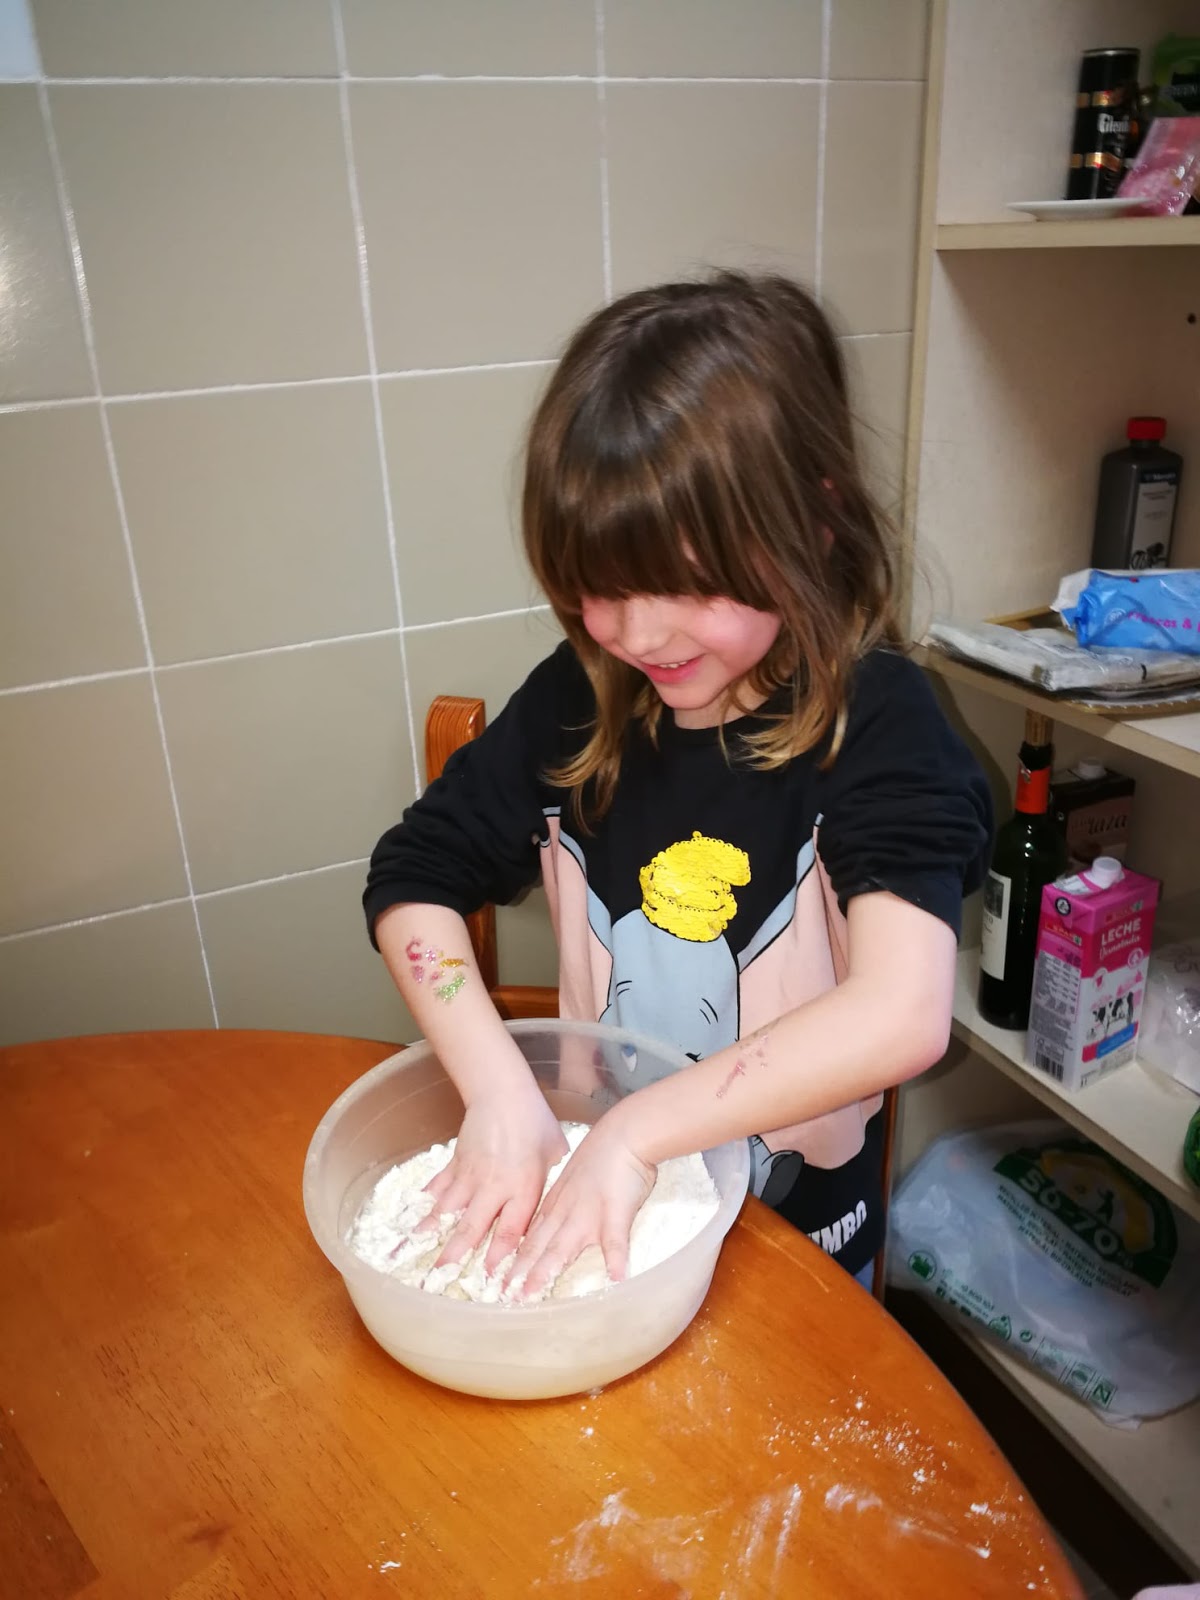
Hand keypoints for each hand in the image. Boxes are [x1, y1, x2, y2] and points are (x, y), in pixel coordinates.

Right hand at [424, 1088, 567, 1274]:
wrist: (503, 1091)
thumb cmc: (535, 1120)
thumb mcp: (554, 1152)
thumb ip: (551, 1181)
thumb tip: (557, 1199)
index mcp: (523, 1186)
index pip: (510, 1228)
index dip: (500, 1255)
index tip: (491, 1277)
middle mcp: (493, 1186)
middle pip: (472, 1226)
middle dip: (456, 1254)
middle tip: (441, 1277)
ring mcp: (470, 1175)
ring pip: (448, 1210)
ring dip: (430, 1234)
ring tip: (414, 1254)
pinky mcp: (456, 1162)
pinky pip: (438, 1187)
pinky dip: (425, 1205)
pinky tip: (410, 1222)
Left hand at [506, 1111, 655, 1298]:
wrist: (624, 1135)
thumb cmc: (602, 1156)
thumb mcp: (573, 1181)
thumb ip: (564, 1203)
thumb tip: (557, 1220)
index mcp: (555, 1207)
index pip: (529, 1239)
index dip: (514, 1261)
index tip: (497, 1280)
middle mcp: (564, 1215)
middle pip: (537, 1249)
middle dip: (519, 1274)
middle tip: (503, 1297)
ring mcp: (588, 1217)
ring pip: (561, 1249)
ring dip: (544, 1273)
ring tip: (530, 1295)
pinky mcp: (615, 1215)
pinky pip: (615, 1242)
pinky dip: (615, 1261)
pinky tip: (616, 1280)